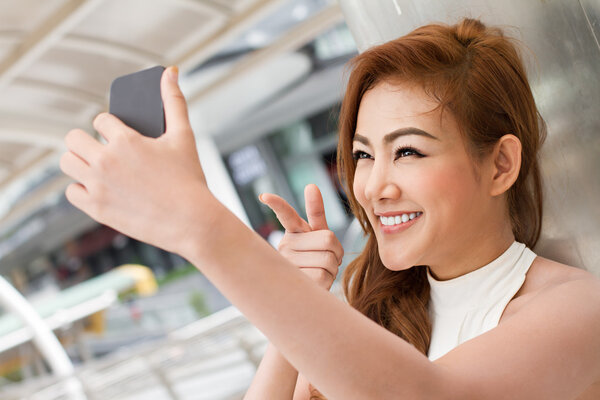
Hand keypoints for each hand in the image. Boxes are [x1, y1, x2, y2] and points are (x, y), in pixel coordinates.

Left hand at [59, 66, 211, 254]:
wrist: (192, 222)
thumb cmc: (190, 179)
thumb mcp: (184, 136)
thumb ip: (174, 101)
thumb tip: (170, 72)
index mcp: (126, 140)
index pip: (100, 121)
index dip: (110, 126)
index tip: (117, 134)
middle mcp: (106, 161)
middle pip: (73, 139)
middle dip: (86, 141)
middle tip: (102, 150)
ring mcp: (98, 186)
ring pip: (67, 163)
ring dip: (79, 162)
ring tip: (96, 167)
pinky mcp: (96, 208)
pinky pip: (71, 192)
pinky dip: (81, 189)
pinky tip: (98, 188)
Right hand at [259, 184, 342, 289]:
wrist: (308, 288)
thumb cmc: (314, 257)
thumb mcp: (317, 234)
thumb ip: (316, 212)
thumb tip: (311, 185)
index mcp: (293, 232)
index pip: (286, 215)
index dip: (277, 204)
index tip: (264, 196)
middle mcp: (286, 245)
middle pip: (328, 239)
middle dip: (337, 250)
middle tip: (329, 257)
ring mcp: (288, 264)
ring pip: (328, 259)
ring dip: (333, 267)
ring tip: (321, 270)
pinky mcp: (295, 281)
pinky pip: (324, 275)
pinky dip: (328, 280)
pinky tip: (316, 282)